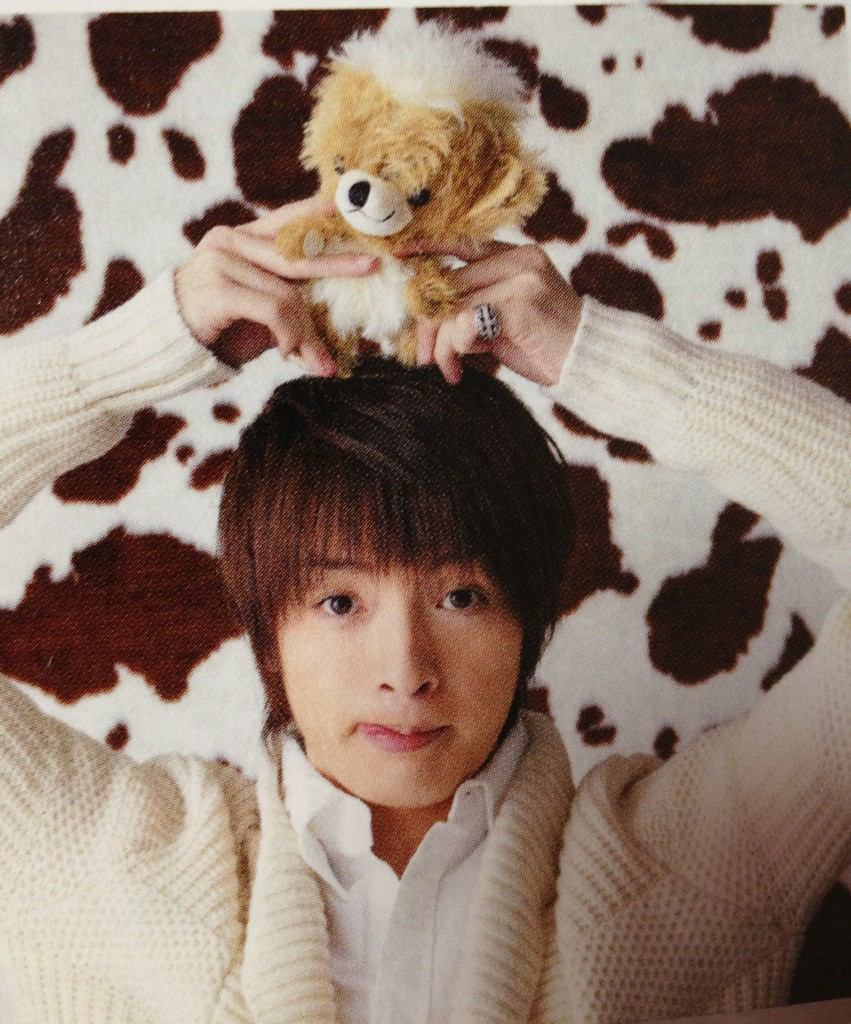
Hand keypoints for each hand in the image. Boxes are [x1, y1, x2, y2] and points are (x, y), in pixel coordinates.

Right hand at [174, 195, 379, 374]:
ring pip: (289, 291)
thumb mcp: (259, 312)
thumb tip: (335, 329)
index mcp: (242, 238)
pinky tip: (288, 352)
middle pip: (298, 250)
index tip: (353, 208)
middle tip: (372, 266)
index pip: (290, 220)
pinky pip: (273, 308)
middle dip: (338, 262)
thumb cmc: (217, 330)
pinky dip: (289, 334)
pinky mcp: (217, 288)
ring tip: (318, 360)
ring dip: (308, 331)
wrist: (163, 348)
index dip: (322, 214)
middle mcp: (231, 240)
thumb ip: (290, 305)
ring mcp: (221, 261)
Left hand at [395, 237, 581, 386]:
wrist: (585, 362)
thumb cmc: (543, 344)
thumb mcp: (504, 318)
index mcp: (517, 255)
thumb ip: (473, 306)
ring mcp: (522, 279)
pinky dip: (455, 348)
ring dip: (441, 344)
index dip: (428, 247)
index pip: (462, 244)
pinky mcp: (521, 304)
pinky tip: (460, 369)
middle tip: (423, 356)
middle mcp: (519, 259)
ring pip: (454, 304)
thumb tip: (426, 314)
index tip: (400, 254)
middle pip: (449, 281)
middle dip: (428, 323)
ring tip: (447, 369)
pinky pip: (466, 322)